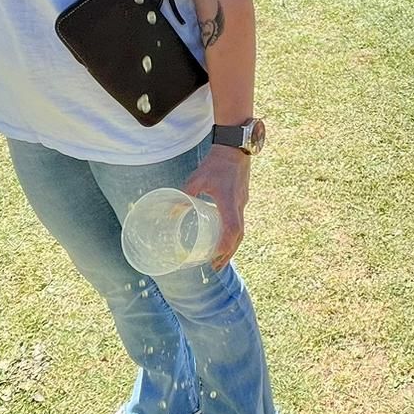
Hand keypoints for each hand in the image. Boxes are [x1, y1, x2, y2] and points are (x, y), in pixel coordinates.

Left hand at [183, 144, 249, 269]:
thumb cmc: (216, 162)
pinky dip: (233, 234)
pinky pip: (240, 221)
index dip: (224, 246)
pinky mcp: (242, 198)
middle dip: (228, 254)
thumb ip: (184, 194)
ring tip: (220, 257)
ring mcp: (242, 202)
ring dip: (231, 246)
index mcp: (228, 202)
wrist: (235, 147)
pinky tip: (225, 237)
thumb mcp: (197, 178)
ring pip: (241, 230)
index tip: (215, 259)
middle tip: (216, 267)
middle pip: (238, 236)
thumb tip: (170, 211)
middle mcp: (239, 205)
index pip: (231, 230)